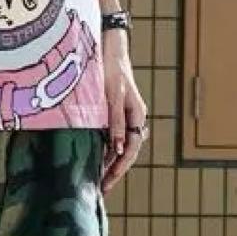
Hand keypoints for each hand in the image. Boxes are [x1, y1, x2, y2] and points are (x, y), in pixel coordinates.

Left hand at [100, 30, 148, 194]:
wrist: (111, 46)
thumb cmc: (112, 68)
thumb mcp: (113, 94)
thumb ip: (116, 120)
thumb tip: (120, 148)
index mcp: (137, 114)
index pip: (132, 148)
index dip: (121, 166)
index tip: (109, 180)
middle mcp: (134, 117)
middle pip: (128, 150)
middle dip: (116, 170)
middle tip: (103, 188)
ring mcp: (126, 114)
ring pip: (121, 145)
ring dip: (111, 161)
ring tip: (100, 179)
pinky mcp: (116, 110)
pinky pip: (115, 135)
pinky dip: (108, 148)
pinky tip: (98, 156)